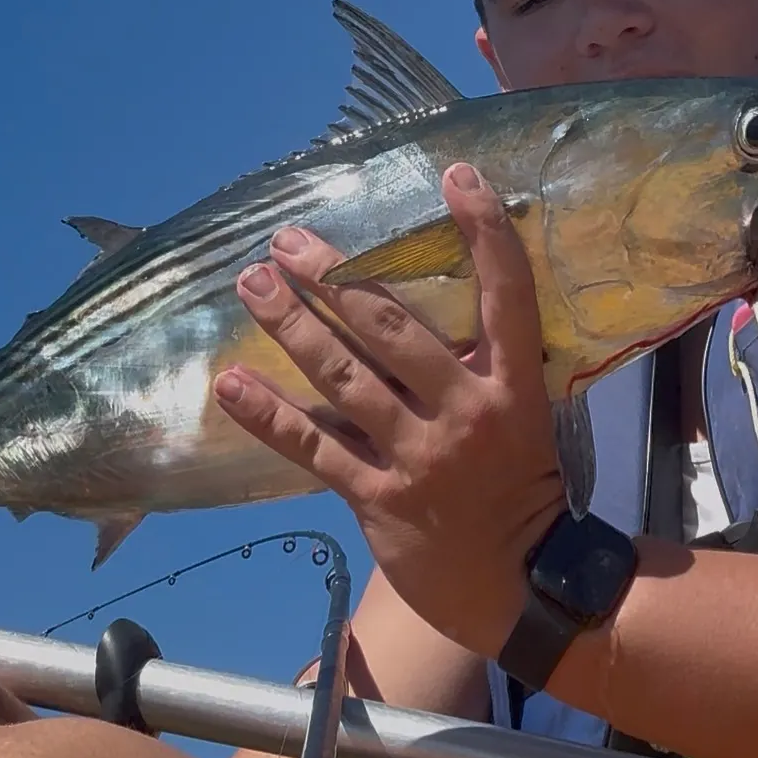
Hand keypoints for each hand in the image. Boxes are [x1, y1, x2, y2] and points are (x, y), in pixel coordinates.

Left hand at [213, 164, 567, 654]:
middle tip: (288, 238)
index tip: (456, 176)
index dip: (484, 234)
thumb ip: (488, 369)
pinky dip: (270, 417)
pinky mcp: (378, 498)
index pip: (506, 297)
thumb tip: (441, 307)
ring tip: (250, 283)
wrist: (521, 581)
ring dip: (293, 327)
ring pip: (345, 378)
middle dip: (337, 276)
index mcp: (513, 388)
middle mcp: (466, 412)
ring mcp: (419, 456)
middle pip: (394, 329)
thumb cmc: (525, 490)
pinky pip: (315, 449)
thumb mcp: (527, 420)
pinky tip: (230, 385)